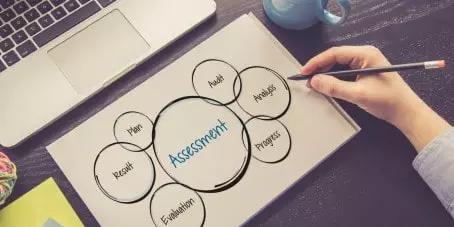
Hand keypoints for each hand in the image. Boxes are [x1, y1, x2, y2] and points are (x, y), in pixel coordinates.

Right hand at [302, 46, 449, 150]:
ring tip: (313, 82)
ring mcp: (366, 62)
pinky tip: (326, 84)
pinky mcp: (365, 71)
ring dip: (325, 72)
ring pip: (339, 63)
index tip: (303, 72)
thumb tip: (314, 81)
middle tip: (305, 78)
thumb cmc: (386, 101)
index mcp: (365, 54)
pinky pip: (345, 70)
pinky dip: (334, 77)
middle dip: (319, 67)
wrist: (406, 112)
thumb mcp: (358, 94)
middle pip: (335, 56)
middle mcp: (365, 54)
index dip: (317, 62)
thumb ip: (335, 87)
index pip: (335, 53)